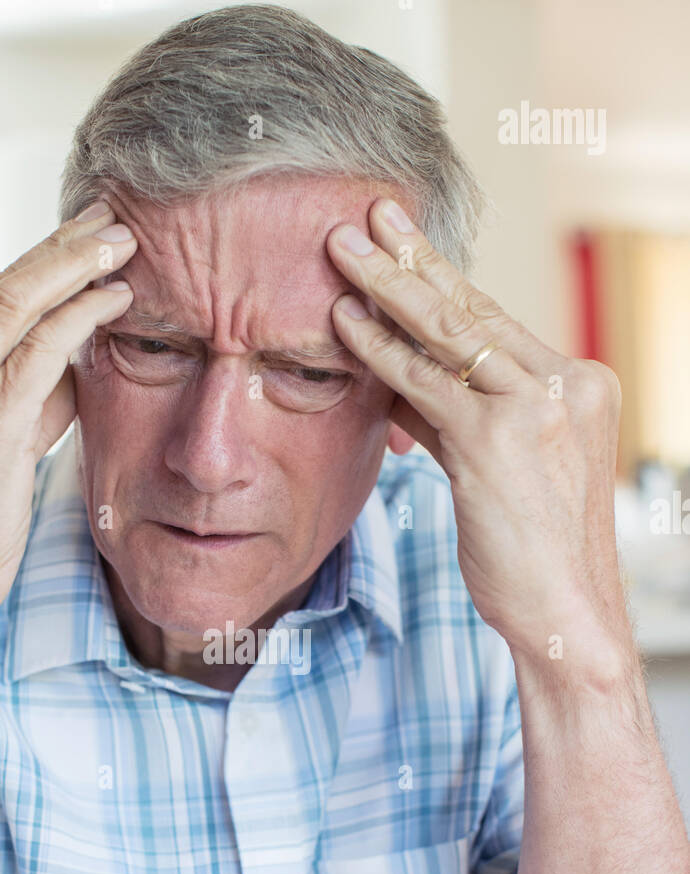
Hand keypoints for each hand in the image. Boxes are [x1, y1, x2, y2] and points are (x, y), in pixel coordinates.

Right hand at [0, 202, 135, 640]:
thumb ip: (21, 416)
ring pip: (11, 303)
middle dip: (53, 249)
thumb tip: (69, 376)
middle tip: (104, 217)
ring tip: (121, 240)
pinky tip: (115, 297)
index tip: (72, 251)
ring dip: (72, 265)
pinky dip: (80, 317)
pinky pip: (37, 353)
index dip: (30, 276)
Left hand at [326, 200, 628, 677]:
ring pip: (448, 333)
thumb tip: (400, 389)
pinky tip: (343, 324)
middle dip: (413, 258)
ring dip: (386, 287)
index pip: (496, 323)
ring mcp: (538, 406)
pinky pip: (425, 383)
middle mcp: (567, 384)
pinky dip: (379, 352)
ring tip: (339, 250)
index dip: (444, 278)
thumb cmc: (532, 555)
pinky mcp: (499, 438)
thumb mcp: (499, 474)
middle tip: (369, 214)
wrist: (566, 615)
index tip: (406, 239)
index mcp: (579, 386)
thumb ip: (456, 422)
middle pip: (475, 309)